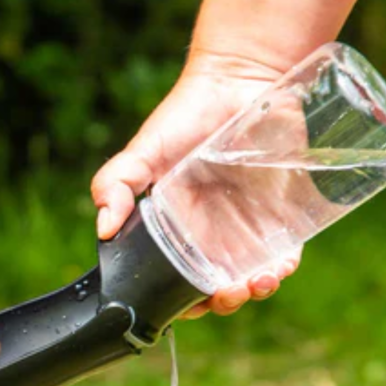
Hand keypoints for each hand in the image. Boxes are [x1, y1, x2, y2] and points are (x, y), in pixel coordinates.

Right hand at [91, 52, 300, 316]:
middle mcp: (208, 236)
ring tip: (256, 283)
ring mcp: (245, 227)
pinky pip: (283, 254)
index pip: (173, 281)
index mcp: (172, 232)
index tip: (188, 304)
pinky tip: (279, 266)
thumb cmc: (185, 116)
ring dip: (253, 292)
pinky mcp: (280, 216)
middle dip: (221, 302)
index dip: (179, 302)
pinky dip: (282, 268)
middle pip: (213, 288)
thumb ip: (114, 184)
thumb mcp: (142, 151)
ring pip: (250, 278)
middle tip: (226, 293)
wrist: (241, 81)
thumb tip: (102, 229)